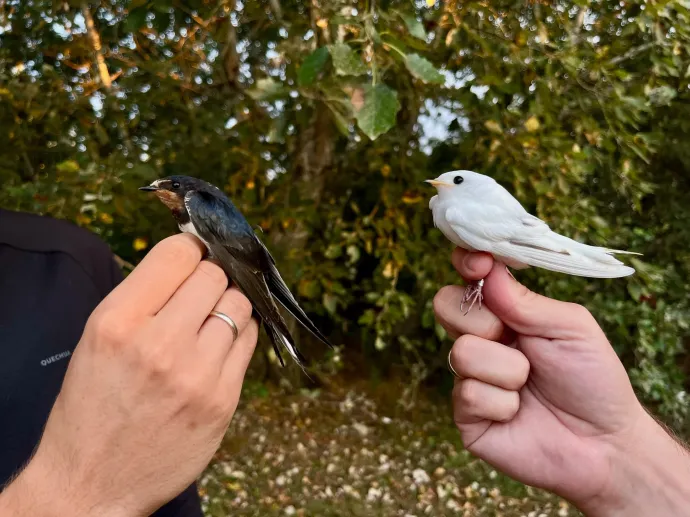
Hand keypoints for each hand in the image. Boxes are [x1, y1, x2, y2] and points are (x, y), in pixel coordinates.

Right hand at [0, 234, 257, 516]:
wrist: (93, 481)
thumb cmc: (93, 405)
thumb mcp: (98, 339)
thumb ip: (143, 296)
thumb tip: (191, 257)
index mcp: (118, 322)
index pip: (177, 254)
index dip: (191, 247)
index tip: (194, 253)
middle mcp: (160, 344)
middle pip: (215, 276)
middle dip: (211, 277)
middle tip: (201, 291)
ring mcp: (197, 374)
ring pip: (239, 306)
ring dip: (229, 305)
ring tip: (210, 320)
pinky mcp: (223, 400)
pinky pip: (249, 342)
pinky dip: (240, 333)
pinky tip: (220, 343)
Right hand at [434, 248, 689, 515]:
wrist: (604, 444)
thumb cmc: (593, 380)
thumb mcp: (570, 327)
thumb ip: (526, 301)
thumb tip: (487, 271)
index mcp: (504, 312)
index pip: (468, 277)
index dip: (466, 262)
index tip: (478, 263)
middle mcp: (481, 339)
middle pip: (446, 304)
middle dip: (482, 319)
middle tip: (513, 337)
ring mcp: (471, 376)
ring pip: (461, 352)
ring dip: (506, 370)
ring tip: (528, 385)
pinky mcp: (467, 414)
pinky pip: (469, 393)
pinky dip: (503, 403)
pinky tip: (519, 412)